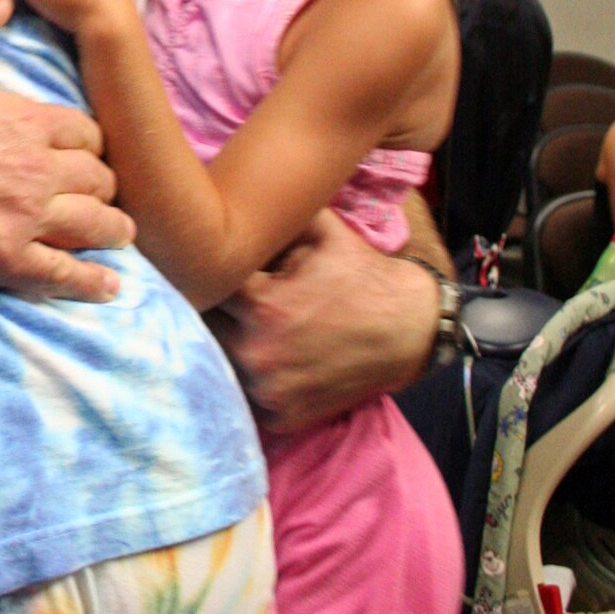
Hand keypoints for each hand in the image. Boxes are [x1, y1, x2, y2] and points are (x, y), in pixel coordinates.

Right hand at [0, 0, 133, 300]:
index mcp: (27, 120)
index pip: (84, 133)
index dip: (88, 142)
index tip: (86, 151)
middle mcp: (35, 169)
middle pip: (96, 180)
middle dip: (102, 186)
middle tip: (104, 195)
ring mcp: (21, 217)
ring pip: (92, 226)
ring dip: (110, 230)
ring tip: (119, 235)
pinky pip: (61, 274)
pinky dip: (90, 282)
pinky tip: (108, 287)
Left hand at [213, 209, 438, 431]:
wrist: (411, 329)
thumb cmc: (362, 275)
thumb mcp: (319, 230)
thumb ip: (270, 214)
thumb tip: (226, 196)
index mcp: (262, 306)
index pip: (203, 286)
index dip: (209, 275)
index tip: (215, 268)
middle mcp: (258, 353)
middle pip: (204, 328)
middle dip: (213, 310)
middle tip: (229, 298)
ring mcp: (269, 391)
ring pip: (220, 363)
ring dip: (225, 346)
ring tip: (245, 327)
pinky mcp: (281, 417)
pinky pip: (243, 396)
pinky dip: (249, 379)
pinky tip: (266, 358)